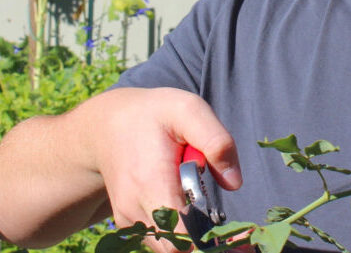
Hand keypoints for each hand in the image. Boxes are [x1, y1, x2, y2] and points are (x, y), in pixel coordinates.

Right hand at [87, 87, 241, 252]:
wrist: (107, 127)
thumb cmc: (153, 115)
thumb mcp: (188, 110)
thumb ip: (215, 141)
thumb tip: (234, 183)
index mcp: (151, 183)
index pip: (181, 237)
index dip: (213, 244)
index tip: (242, 240)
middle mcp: (136, 210)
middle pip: (178, 251)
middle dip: (211, 247)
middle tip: (244, 242)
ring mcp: (132, 221)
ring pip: (171, 251)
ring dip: (200, 244)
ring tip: (229, 231)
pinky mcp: (135, 224)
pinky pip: (164, 243)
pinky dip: (188, 241)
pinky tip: (208, 224)